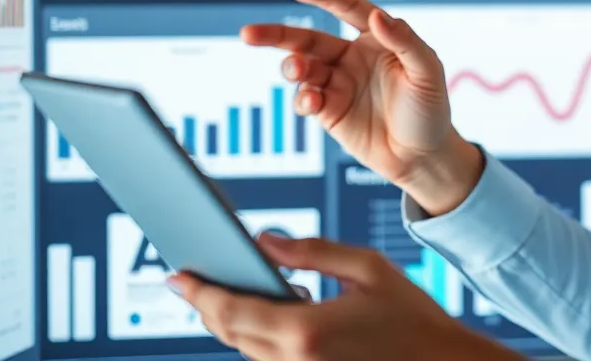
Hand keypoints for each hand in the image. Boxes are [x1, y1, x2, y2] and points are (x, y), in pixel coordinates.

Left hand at [169, 234, 523, 360]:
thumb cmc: (412, 317)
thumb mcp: (368, 269)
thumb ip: (311, 252)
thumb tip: (264, 241)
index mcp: (306, 330)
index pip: (232, 310)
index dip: (199, 291)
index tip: (177, 275)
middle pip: (230, 333)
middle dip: (210, 304)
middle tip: (197, 278)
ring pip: (247, 350)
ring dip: (237, 321)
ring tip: (242, 288)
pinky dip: (263, 337)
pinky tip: (283, 311)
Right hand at [242, 0, 482, 214]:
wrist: (423, 157)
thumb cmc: (430, 109)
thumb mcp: (427, 71)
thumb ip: (405, 41)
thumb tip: (378, 16)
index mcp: (378, 38)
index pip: (346, 8)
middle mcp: (352, 57)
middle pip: (308, 38)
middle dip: (278, 34)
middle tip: (249, 34)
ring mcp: (338, 84)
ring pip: (302, 67)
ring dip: (292, 66)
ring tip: (296, 70)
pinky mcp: (329, 111)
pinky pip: (306, 99)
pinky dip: (303, 98)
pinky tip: (312, 102)